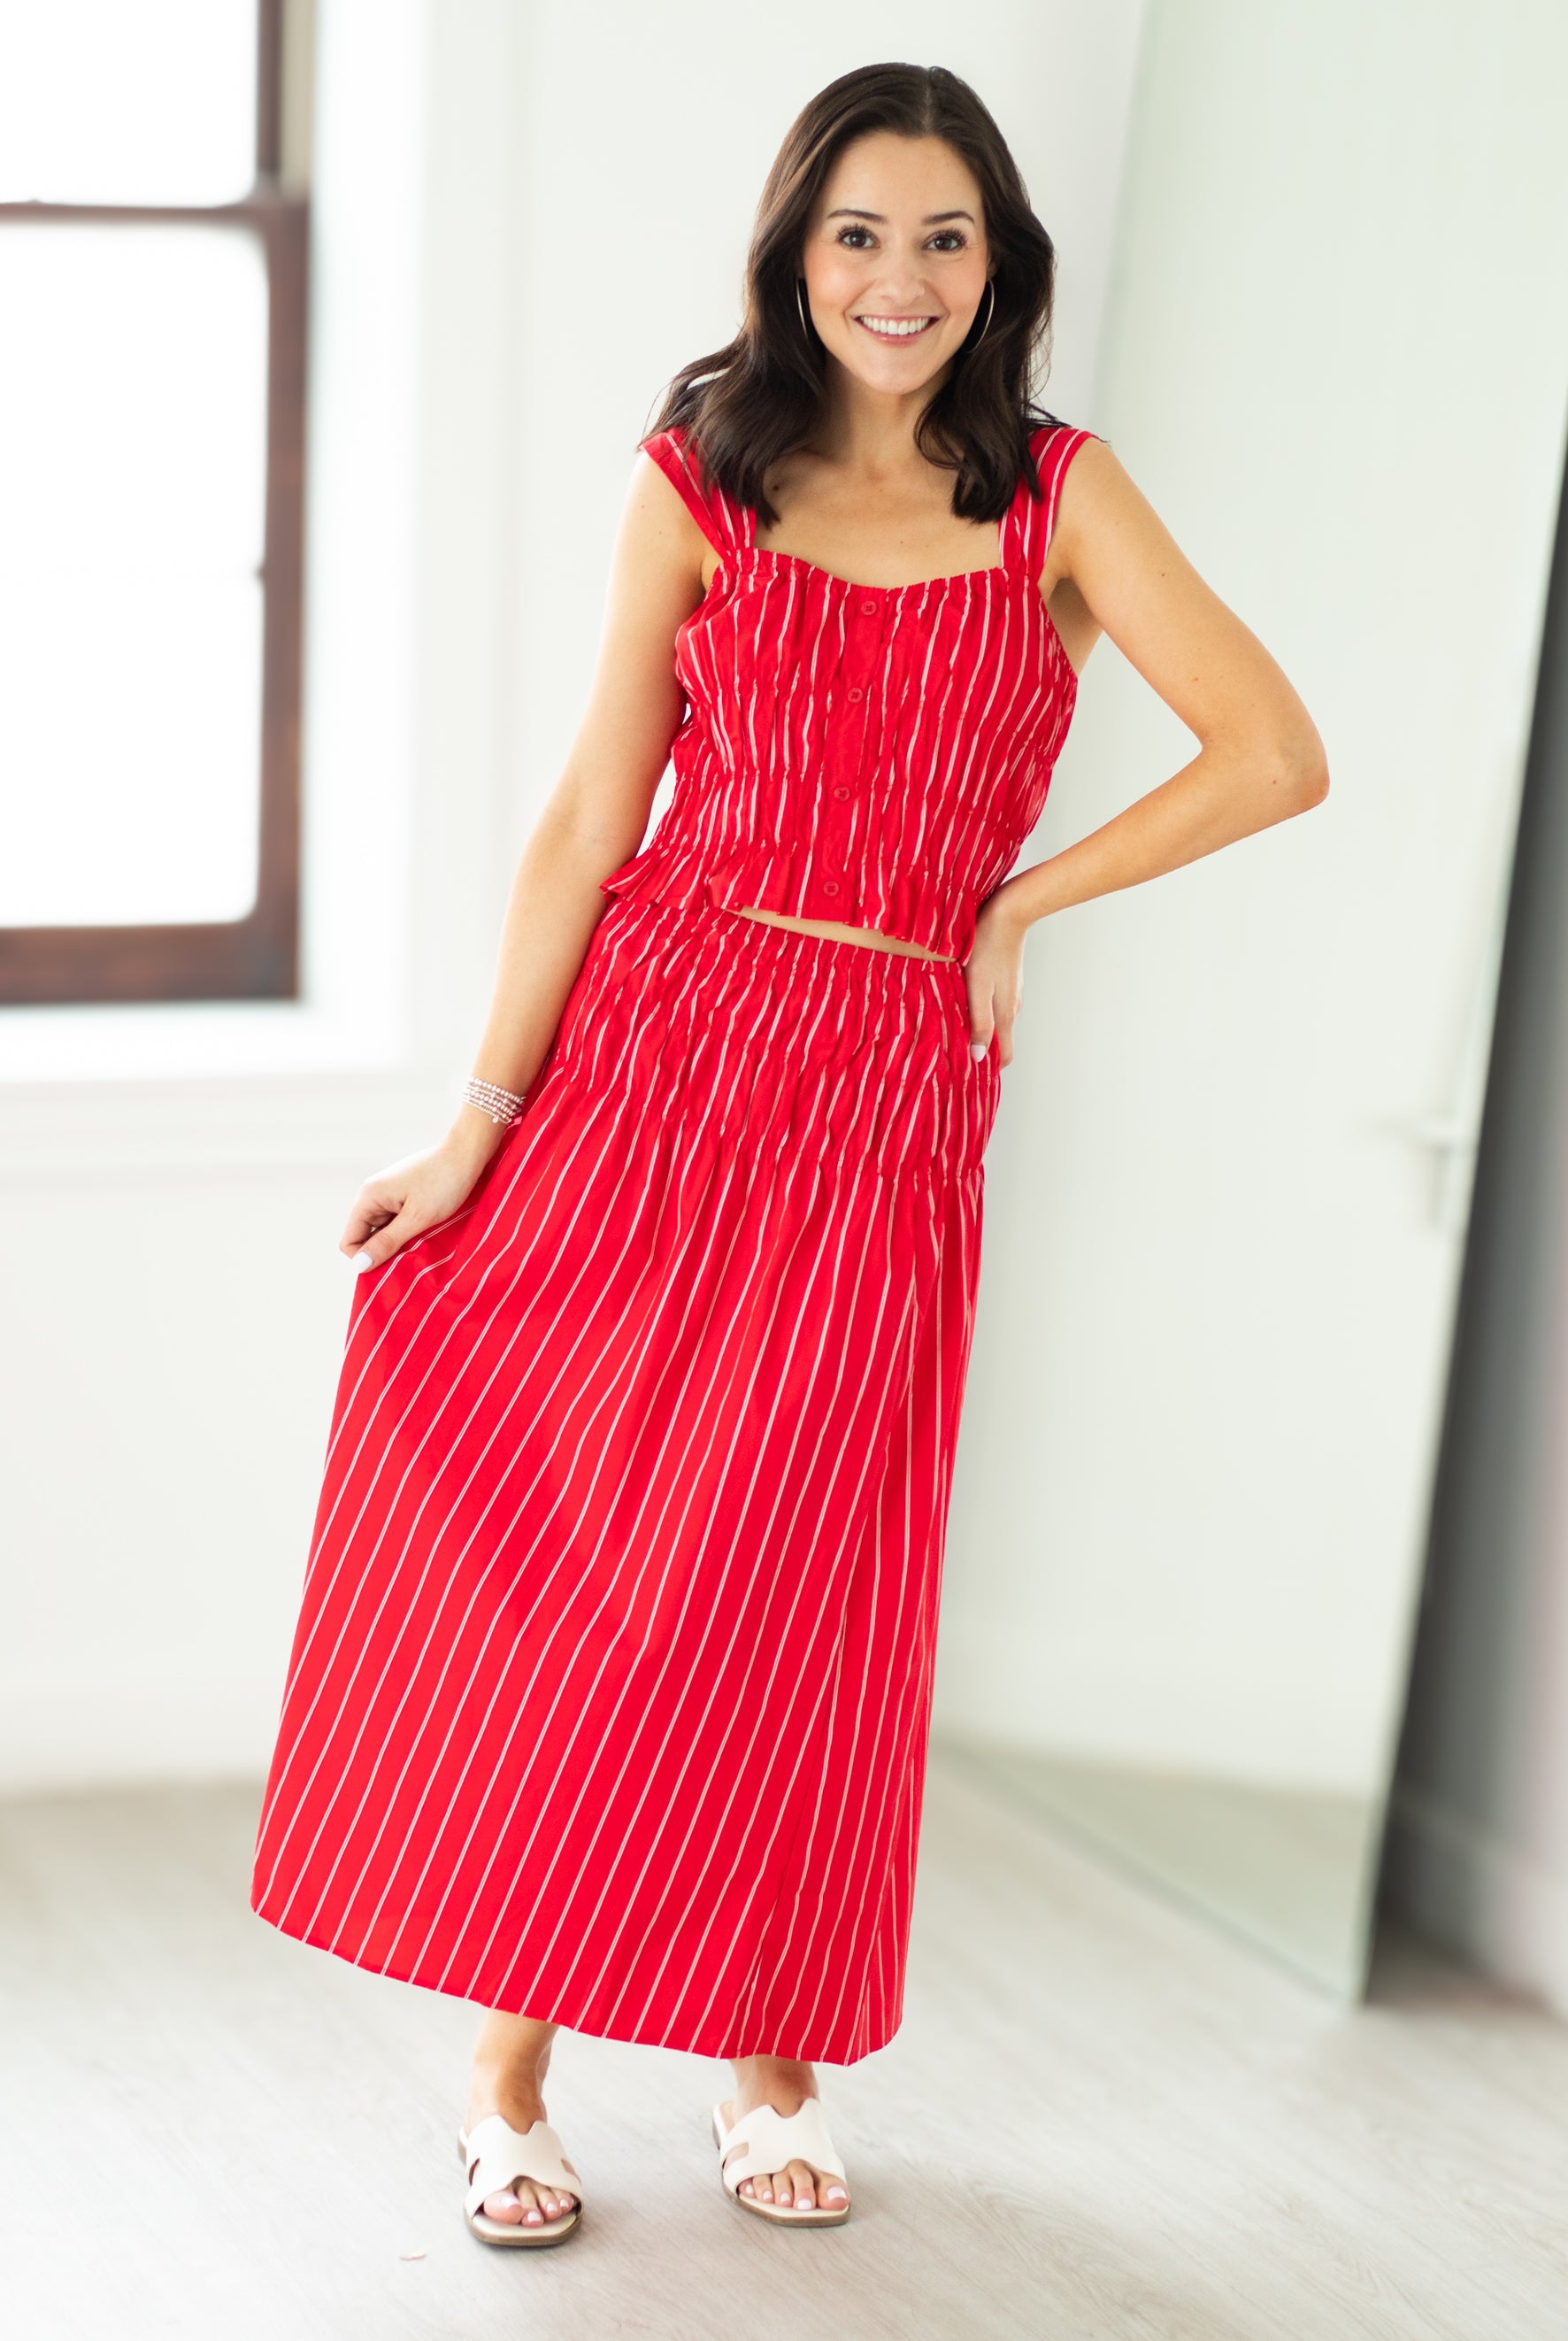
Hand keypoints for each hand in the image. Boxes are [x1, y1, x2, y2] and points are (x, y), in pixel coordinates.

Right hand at [341, 1124, 503, 1270]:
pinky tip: (426, 1231)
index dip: (366, 1259)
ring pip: (383, 1231)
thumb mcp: (416, 1217)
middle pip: (366, 1237)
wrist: (468, 1153)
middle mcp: (373, 1194)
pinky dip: (408, 1230)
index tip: (393, 1266)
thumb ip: (387, 1241)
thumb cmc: (444, 1183)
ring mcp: (389, 1194)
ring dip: (399, 1242)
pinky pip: (397, 1221)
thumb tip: (359, 1265)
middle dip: (384, 1251)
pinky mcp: (404, 1195)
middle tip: (412, 1256)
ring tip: (423, 1241)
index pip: (349, 1241)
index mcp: (369, 1197)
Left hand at [965, 892, 1028, 1066]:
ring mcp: (1011, 990)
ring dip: (979, 1028)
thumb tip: (979, 1057)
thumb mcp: (977, 988)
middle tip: (953, 1055)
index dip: (989, 1068)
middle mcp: (1012, 1005)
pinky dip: (981, 1008)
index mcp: (1005, 1013)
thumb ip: (979, 1022)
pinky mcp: (1006, 976)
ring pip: (996, 1019)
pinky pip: (994, 1001)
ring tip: (953, 1028)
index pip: (1004, 1055)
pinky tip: (963, 1000)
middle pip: (999, 1039)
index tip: (969, 1076)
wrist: (1008, 913)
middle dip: (980, 1050)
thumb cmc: (986, 948)